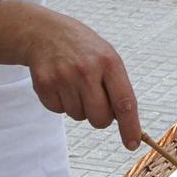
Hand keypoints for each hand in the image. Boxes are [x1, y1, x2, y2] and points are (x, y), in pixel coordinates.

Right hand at [15, 6, 141, 147]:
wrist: (44, 32)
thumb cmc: (82, 48)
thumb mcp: (106, 56)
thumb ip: (117, 86)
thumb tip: (125, 122)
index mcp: (108, 62)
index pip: (124, 102)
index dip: (130, 127)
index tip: (132, 144)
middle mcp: (86, 70)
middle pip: (100, 118)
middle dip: (101, 118)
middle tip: (95, 100)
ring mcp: (63, 77)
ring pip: (79, 117)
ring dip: (79, 107)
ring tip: (74, 84)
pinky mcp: (44, 84)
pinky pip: (59, 111)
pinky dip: (61, 103)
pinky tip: (60, 84)